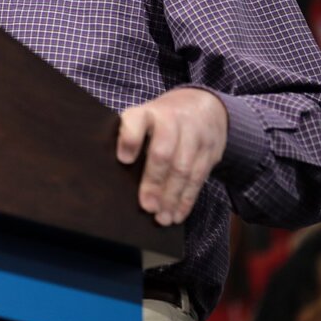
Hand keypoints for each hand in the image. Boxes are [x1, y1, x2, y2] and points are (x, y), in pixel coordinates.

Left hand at [116, 88, 228, 225]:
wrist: (201, 103)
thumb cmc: (160, 119)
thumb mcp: (143, 117)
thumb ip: (129, 137)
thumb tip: (111, 172)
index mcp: (148, 112)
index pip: (137, 121)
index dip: (130, 139)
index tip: (124, 160)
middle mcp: (172, 121)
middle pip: (163, 152)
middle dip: (154, 182)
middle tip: (146, 206)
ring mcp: (194, 135)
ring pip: (184, 169)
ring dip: (172, 197)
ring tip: (162, 218)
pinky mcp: (210, 151)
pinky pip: (199, 178)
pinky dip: (187, 199)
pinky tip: (177, 214)